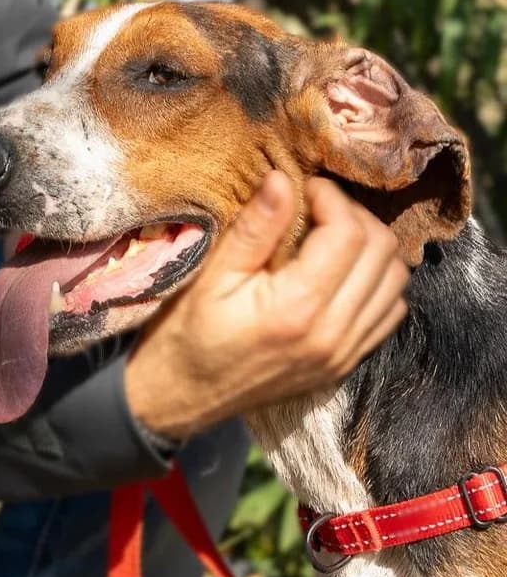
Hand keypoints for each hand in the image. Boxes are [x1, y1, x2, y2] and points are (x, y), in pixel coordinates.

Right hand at [124, 171, 409, 439]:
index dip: (332, 197)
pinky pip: (390, 312)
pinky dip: (377, 282)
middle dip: (355, 216)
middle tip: (318, 208)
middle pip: (382, 252)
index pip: (349, 233)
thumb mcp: (212, 276)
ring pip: (396, 281)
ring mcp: (344, 353)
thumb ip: (255, 228)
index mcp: (297, 309)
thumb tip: (284, 179)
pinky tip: (342, 272)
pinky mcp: (346, 364)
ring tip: (331, 236)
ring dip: (371, 247)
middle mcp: (333, 334)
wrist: (180, 397)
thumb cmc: (186, 333)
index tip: (304, 188)